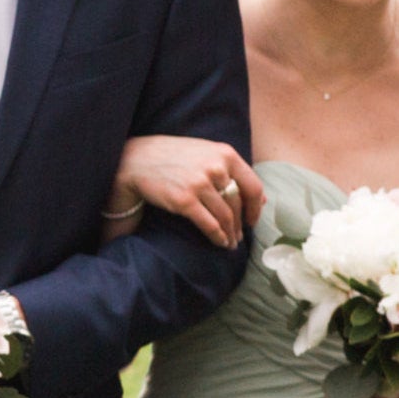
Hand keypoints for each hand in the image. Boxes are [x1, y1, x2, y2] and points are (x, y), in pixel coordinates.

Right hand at [110, 136, 257, 247]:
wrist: (136, 160)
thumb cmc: (172, 157)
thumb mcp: (206, 154)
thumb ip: (232, 170)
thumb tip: (262, 199)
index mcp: (225, 154)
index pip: (253, 186)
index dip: (256, 207)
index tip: (252, 219)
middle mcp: (215, 168)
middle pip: (238, 204)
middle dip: (240, 224)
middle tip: (239, 237)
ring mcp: (200, 184)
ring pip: (225, 216)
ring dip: (230, 233)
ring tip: (229, 243)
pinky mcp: (184, 200)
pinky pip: (209, 224)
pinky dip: (217, 236)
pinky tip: (219, 242)